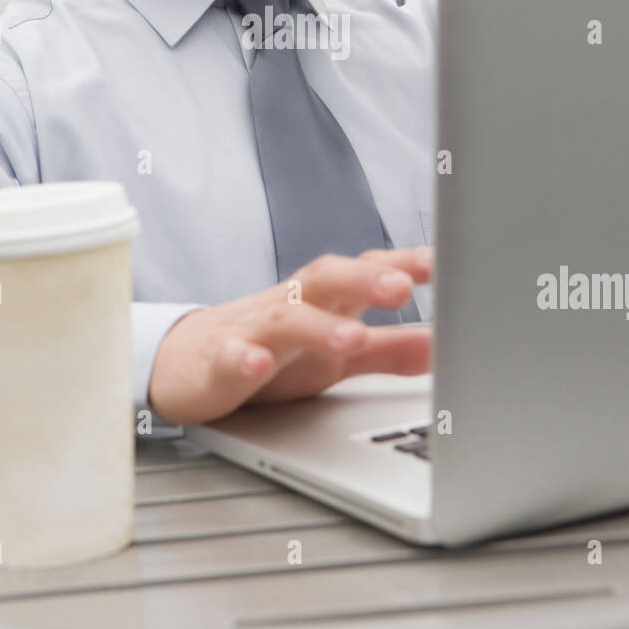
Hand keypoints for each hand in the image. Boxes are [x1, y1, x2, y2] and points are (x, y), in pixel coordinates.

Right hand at [148, 246, 432, 423]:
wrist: (185, 361)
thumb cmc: (272, 351)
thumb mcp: (338, 358)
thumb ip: (387, 350)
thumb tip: (443, 345)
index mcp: (324, 300)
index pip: (365, 269)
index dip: (401, 263)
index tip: (440, 263)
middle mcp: (292, 306)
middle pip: (327, 278)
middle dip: (364, 278)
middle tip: (402, 287)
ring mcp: (253, 331)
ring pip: (287, 319)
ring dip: (319, 326)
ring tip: (352, 338)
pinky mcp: (218, 363)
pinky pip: (231, 357)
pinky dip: (245, 359)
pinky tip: (259, 365)